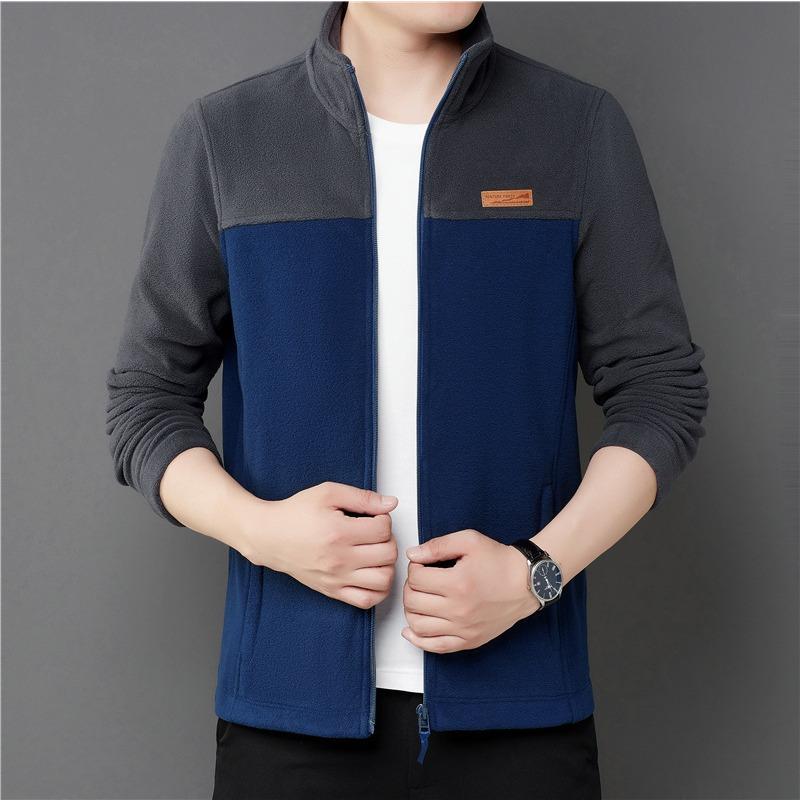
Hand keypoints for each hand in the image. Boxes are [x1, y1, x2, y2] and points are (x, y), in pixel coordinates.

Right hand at [236, 481, 398, 609]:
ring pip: (384, 580)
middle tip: (376, 533)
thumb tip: (391, 504)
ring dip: (387, 565)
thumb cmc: (296, 513)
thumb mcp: (328, 493)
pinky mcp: (332, 591)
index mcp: (339, 532)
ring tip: (376, 553)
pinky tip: (373, 573)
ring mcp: (337, 579)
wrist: (269, 537)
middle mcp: (339, 559)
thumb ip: (362, 497)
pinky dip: (379, 590)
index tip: (374, 517)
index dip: (384, 519)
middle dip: (388, 540)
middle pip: (388, 554)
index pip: (384, 529)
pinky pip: (367, 601)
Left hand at [401, 529, 540, 652]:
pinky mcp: (470, 640)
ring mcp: (464, 629)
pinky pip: (435, 647)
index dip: (414, 568)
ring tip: (419, 598)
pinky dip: (418, 640)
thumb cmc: (499, 560)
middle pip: (413, 602)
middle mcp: (459, 610)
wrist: (527, 582)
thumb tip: (412, 555)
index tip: (422, 565)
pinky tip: (410, 630)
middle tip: (420, 579)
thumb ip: (437, 546)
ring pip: (418, 625)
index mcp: (457, 583)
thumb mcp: (469, 541)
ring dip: (411, 610)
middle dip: (410, 587)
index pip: (416, 579)